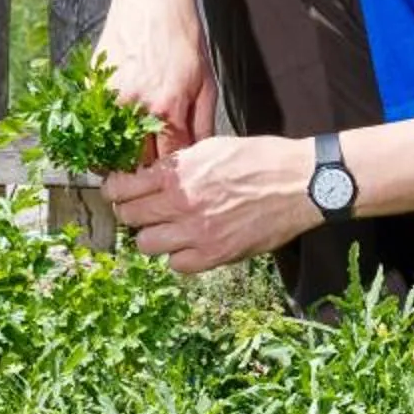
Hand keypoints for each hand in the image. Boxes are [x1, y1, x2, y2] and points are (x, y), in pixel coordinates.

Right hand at [93, 0, 217, 159]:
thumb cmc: (182, 37)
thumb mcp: (206, 81)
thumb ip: (202, 124)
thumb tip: (199, 156)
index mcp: (167, 108)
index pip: (167, 163)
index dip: (171, 174)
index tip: (172, 178)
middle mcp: (134, 107)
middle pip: (134, 162)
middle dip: (144, 171)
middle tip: (151, 174)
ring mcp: (108, 96)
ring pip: (108, 146)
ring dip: (118, 157)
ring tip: (128, 160)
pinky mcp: (92, 85)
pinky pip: (93, 123)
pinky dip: (101, 133)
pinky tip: (113, 132)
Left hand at [101, 134, 319, 273]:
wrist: (298, 183)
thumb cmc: (260, 160)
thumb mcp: (211, 148)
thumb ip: (178, 164)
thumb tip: (152, 175)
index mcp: (176, 173)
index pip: (122, 188)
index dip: (115, 190)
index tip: (117, 191)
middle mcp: (180, 204)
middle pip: (128, 218)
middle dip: (130, 213)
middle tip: (142, 210)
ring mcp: (196, 233)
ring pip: (145, 245)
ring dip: (152, 236)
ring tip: (167, 229)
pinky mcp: (215, 255)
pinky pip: (176, 265)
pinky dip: (178, 256)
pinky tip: (190, 244)